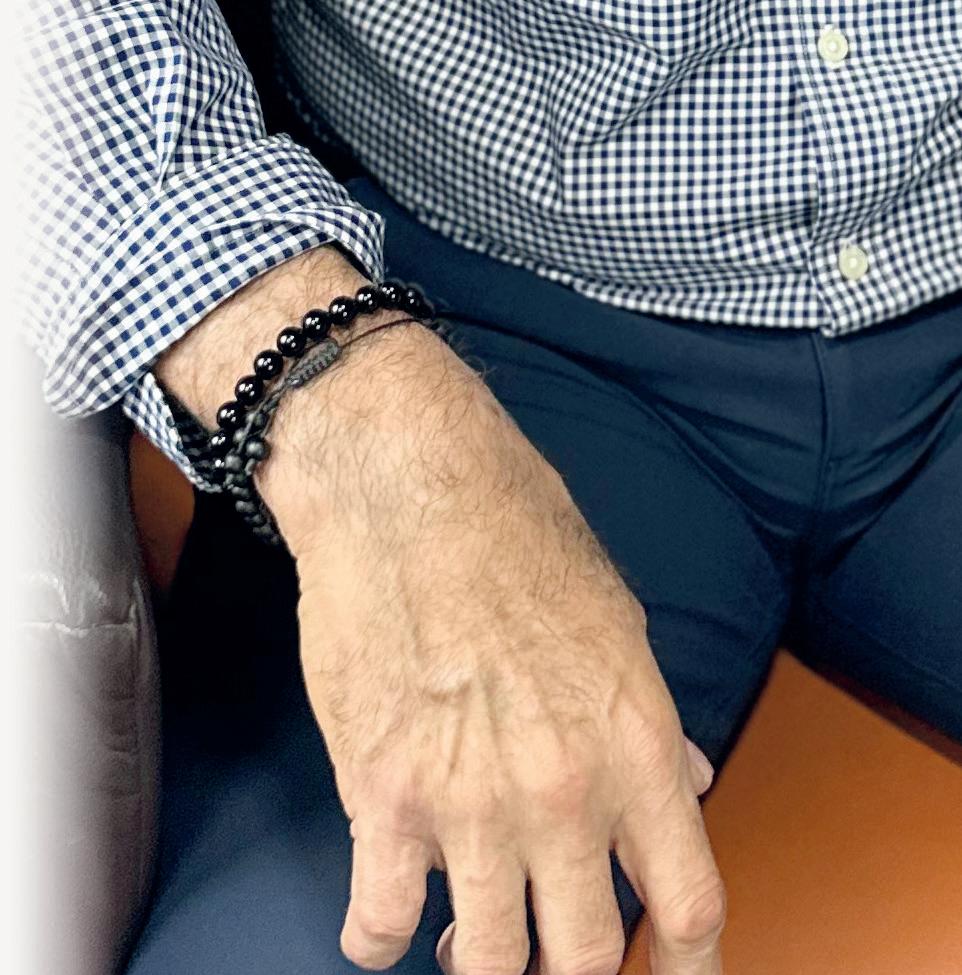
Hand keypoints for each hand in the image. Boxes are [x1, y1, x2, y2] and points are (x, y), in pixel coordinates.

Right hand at [157, 247, 724, 974]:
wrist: (409, 489)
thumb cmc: (515, 535)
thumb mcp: (616, 620)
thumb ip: (651, 723)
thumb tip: (685, 780)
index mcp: (634, 743)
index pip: (688, 903)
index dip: (691, 964)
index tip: (677, 974)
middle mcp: (562, 792)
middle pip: (587, 957)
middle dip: (576, 972)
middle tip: (557, 955)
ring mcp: (468, 805)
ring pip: (487, 961)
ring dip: (481, 964)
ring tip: (468, 942)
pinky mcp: (379, 797)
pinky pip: (379, 922)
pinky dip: (379, 940)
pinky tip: (384, 923)